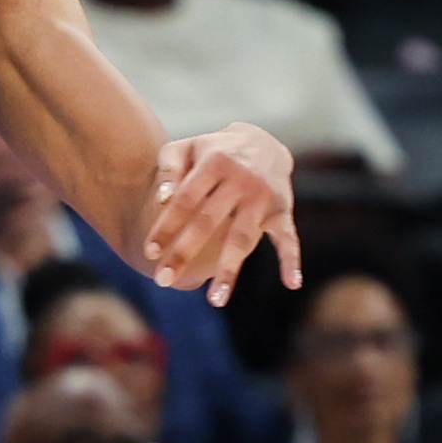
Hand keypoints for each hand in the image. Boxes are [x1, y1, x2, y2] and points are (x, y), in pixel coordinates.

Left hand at [140, 125, 301, 308]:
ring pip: (242, 238)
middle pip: (207, 222)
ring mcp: (263, 196)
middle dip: (183, 253)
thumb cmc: (212, 152)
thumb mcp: (187, 147)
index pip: (185, 199)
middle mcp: (240, 179)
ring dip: (229, 271)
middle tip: (163, 280)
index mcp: (214, 163)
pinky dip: (291, 260)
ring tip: (215, 300)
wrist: (262, 141)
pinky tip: (291, 283)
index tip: (150, 252)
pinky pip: (288, 238)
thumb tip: (162, 197)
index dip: (166, 226)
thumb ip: (169, 168)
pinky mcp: (282, 209)